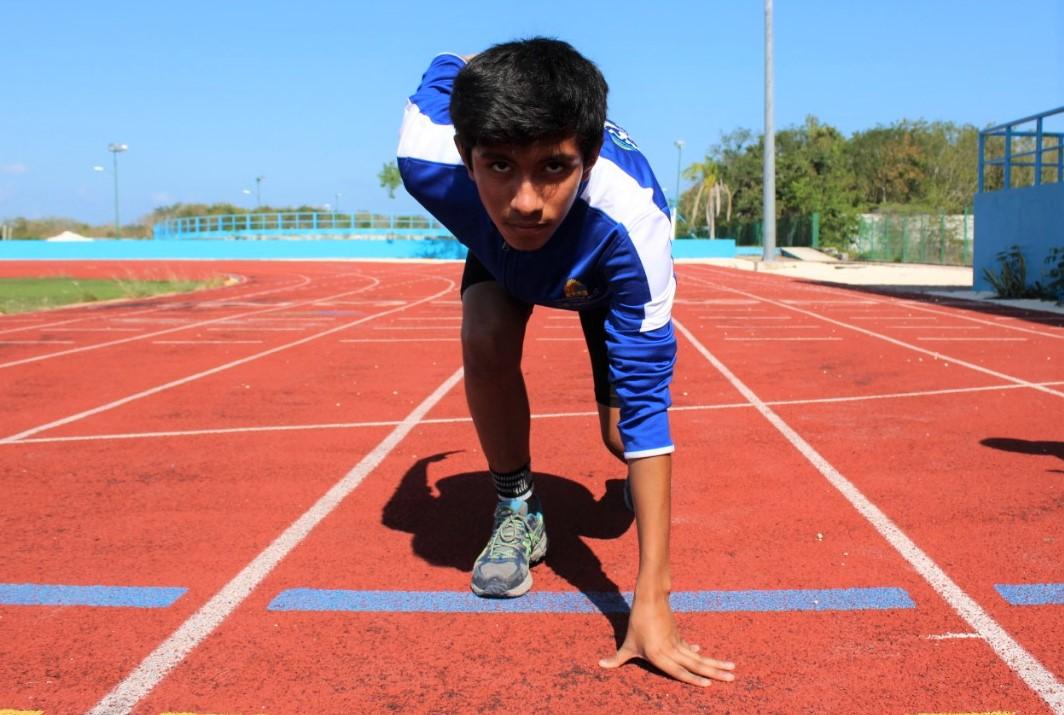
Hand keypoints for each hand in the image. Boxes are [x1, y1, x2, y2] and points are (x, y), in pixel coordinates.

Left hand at [599, 591, 734, 686]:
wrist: (650, 598)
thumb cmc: (637, 622)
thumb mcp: (626, 643)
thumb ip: (616, 658)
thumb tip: (600, 665)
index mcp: (659, 655)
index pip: (679, 671)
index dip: (694, 679)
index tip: (709, 684)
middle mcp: (671, 650)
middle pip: (696, 664)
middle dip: (715, 672)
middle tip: (732, 677)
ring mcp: (677, 643)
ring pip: (699, 657)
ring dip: (715, 663)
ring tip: (732, 668)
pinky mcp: (678, 636)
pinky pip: (690, 649)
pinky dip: (698, 654)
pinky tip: (703, 656)